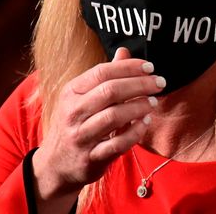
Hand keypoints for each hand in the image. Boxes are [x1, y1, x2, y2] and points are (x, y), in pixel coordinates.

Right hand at [32, 47, 163, 202]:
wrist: (56, 164)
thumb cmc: (75, 124)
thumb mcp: (82, 97)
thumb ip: (105, 76)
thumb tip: (124, 52)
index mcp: (71, 92)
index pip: (102, 72)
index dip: (129, 67)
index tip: (150, 67)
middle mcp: (73, 112)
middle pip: (110, 91)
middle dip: (139, 85)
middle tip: (159, 83)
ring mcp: (81, 136)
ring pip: (114, 116)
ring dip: (139, 107)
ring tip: (154, 102)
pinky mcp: (91, 157)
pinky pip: (117, 144)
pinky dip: (135, 132)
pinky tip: (145, 123)